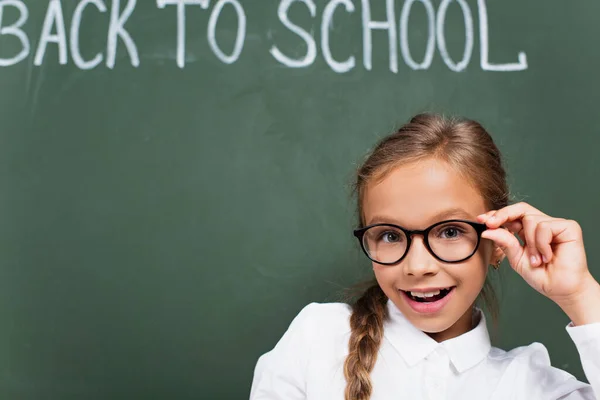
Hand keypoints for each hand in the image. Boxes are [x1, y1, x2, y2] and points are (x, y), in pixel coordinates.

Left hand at [477, 202, 599, 324]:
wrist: (561, 290)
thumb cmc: (542, 276)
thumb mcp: (516, 259)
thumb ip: (504, 242)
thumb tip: (487, 230)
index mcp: (527, 231)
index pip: (511, 216)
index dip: (496, 215)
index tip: (481, 220)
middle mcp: (541, 225)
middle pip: (520, 208)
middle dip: (503, 214)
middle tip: (490, 223)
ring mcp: (555, 224)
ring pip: (530, 219)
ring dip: (529, 243)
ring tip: (537, 260)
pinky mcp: (569, 227)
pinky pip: (544, 227)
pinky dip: (542, 244)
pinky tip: (548, 256)